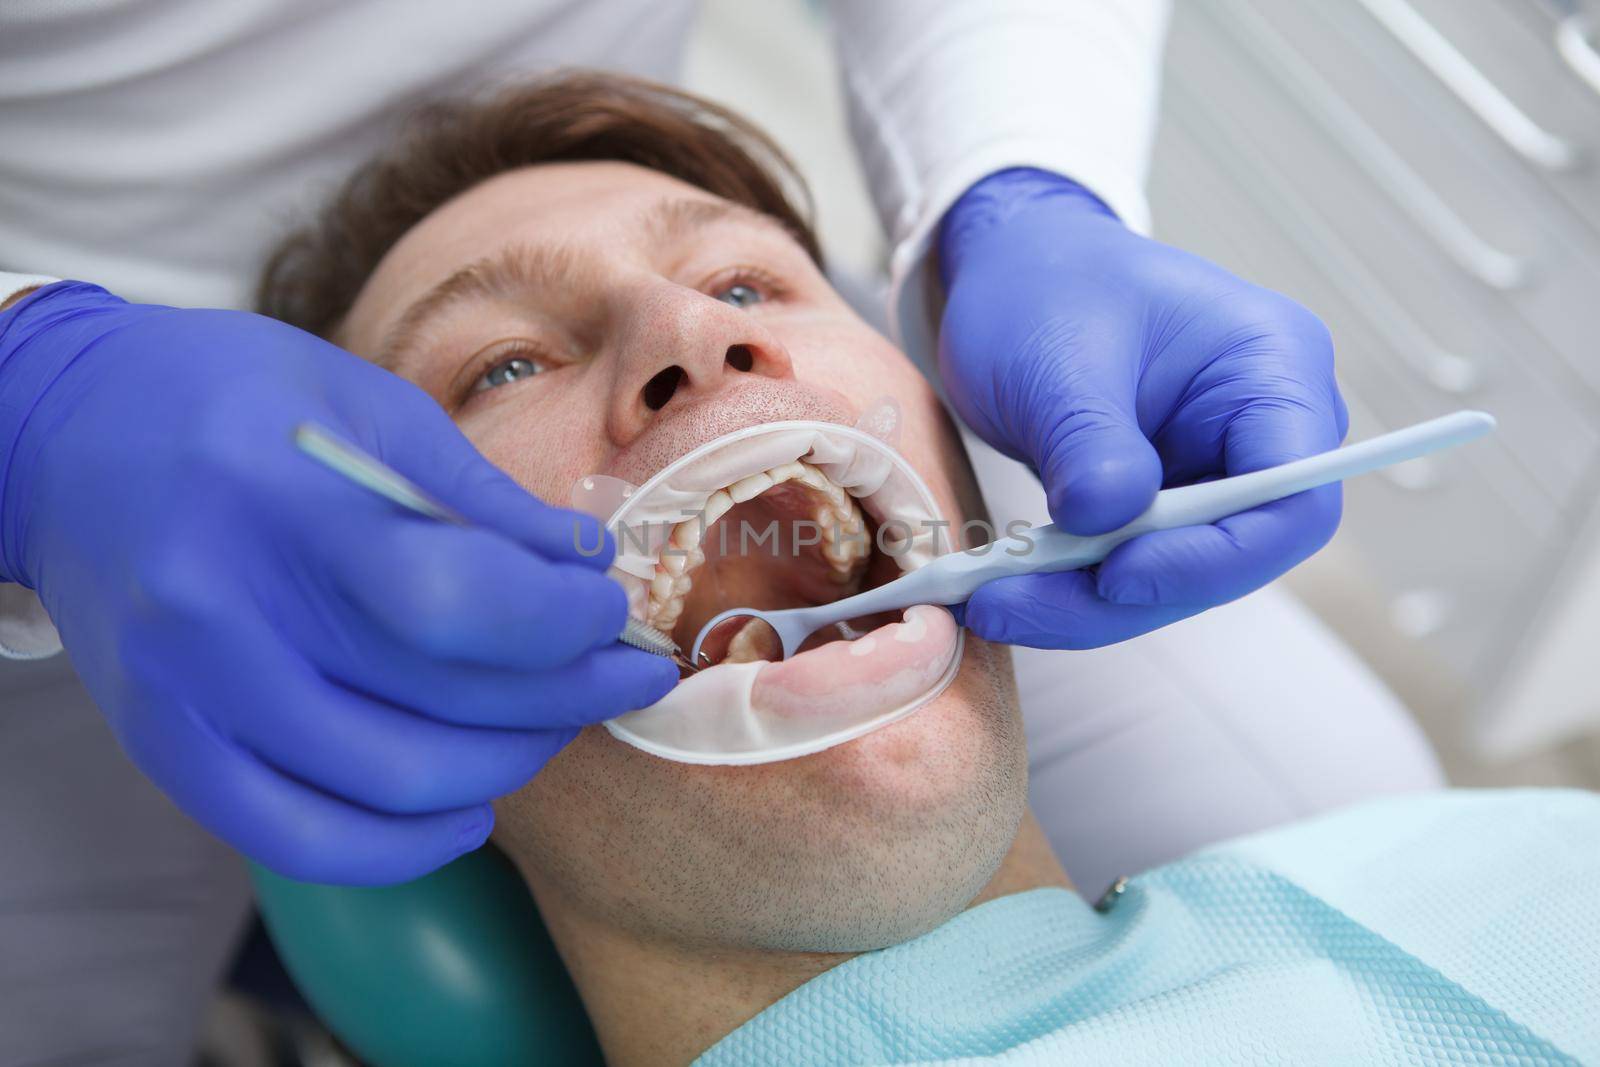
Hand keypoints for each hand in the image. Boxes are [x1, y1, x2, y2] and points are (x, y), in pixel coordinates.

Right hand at [0, 283, 675, 883]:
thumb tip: (588, 568)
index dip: (558, 623)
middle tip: (623, 671)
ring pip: (387, 782)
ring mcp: (184, 694)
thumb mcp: (358, 400)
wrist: (59, 438)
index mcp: (274, 499)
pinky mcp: (167, 749)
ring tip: (560, 720)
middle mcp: (217, 611)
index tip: (612, 611)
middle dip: (567, 694)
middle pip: (434, 700)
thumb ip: (474, 493)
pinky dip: (406, 844)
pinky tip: (471, 807)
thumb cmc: (225, 400)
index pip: (448, 602)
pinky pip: (303, 840)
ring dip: (508, 762)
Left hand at [938, 168, 1346, 648]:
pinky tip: (1005, 590)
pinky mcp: (1166, 505)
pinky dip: (1071, 590)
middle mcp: (1262, 429)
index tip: (1115, 574)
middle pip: (1234, 555)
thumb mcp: (1056, 359)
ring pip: (1176, 578)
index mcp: (1272, 366)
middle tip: (1014, 603)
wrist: (1011, 273)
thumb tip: (1108, 525)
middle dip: (1124, 595)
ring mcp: (1215, 471)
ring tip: (990, 602)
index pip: (1294, 499)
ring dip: (1084, 606)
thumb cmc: (1045, 286)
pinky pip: (1134, 569)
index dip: (1216, 557)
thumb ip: (1090, 442)